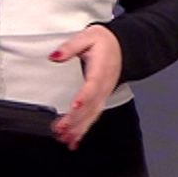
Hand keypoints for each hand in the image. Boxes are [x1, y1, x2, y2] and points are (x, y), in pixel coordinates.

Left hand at [49, 26, 121, 150]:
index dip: (84, 97)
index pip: (92, 86)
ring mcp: (103, 94)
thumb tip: (55, 56)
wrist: (122, 47)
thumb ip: (70, 47)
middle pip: (91, 106)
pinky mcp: (100, 99)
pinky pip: (93, 117)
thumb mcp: (88, 37)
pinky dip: (84, 130)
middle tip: (61, 129)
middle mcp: (104, 86)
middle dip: (76, 120)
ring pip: (92, 115)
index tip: (75, 106)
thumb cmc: (105, 43)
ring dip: (79, 128)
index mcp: (101, 70)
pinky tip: (74, 140)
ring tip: (65, 139)